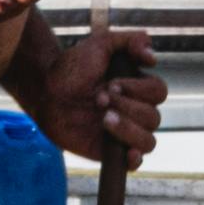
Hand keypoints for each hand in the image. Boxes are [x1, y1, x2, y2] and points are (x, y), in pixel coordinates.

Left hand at [49, 32, 166, 167]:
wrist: (45, 90)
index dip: (137, 89)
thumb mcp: (100, 44)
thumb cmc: (73, 67)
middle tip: (99, 98)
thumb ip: (130, 41)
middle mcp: (136, 111)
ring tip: (104, 119)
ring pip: (148, 141)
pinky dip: (135, 159)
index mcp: (138, 87)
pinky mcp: (111, 152)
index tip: (111, 83)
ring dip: (128, 129)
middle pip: (153, 117)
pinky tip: (126, 152)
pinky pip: (135, 163)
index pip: (158, 92)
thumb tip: (152, 56)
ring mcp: (124, 132)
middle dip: (127, 107)